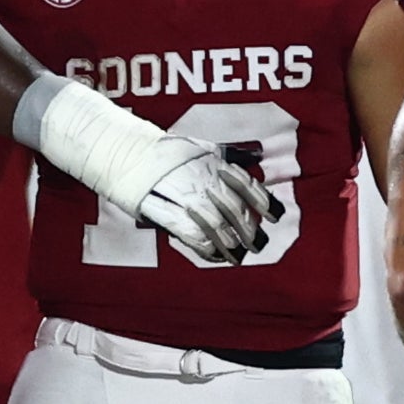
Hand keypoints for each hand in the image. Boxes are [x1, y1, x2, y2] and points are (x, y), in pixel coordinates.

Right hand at [135, 140, 273, 263]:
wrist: (129, 154)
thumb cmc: (166, 154)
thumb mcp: (201, 148)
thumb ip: (229, 155)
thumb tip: (256, 155)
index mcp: (215, 164)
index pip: (249, 186)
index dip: (266, 204)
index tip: (275, 218)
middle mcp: (204, 179)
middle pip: (236, 211)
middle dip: (249, 232)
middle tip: (255, 245)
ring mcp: (185, 196)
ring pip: (217, 226)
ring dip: (230, 244)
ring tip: (237, 256)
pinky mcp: (165, 211)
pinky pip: (192, 235)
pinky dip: (206, 249)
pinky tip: (213, 255)